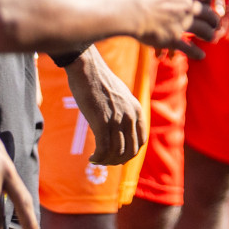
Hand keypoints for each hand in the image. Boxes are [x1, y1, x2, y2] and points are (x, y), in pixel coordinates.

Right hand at [64, 48, 146, 165]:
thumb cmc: (99, 80)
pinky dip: (98, 158)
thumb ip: (124, 110)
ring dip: (106, 161)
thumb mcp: (120, 95)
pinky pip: (103, 149)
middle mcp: (130, 116)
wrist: (87, 68)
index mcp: (136, 110)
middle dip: (118, 161)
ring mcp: (116, 119)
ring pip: (116, 152)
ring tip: (97, 159)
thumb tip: (121, 126)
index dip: (130, 153)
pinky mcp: (101, 121)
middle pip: (130, 150)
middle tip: (105, 161)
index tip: (118, 156)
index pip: (141, 141)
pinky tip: (92, 158)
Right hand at [115, 0, 218, 58]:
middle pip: (207, 10)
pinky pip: (188, 47)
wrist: (128, 8)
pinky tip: (201, 56)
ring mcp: (183, 22)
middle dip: (212, 16)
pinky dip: (195, 52)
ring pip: (203, 29)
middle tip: (216, 21)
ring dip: (209, 34)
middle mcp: (187, 3)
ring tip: (213, 37)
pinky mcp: (174, 37)